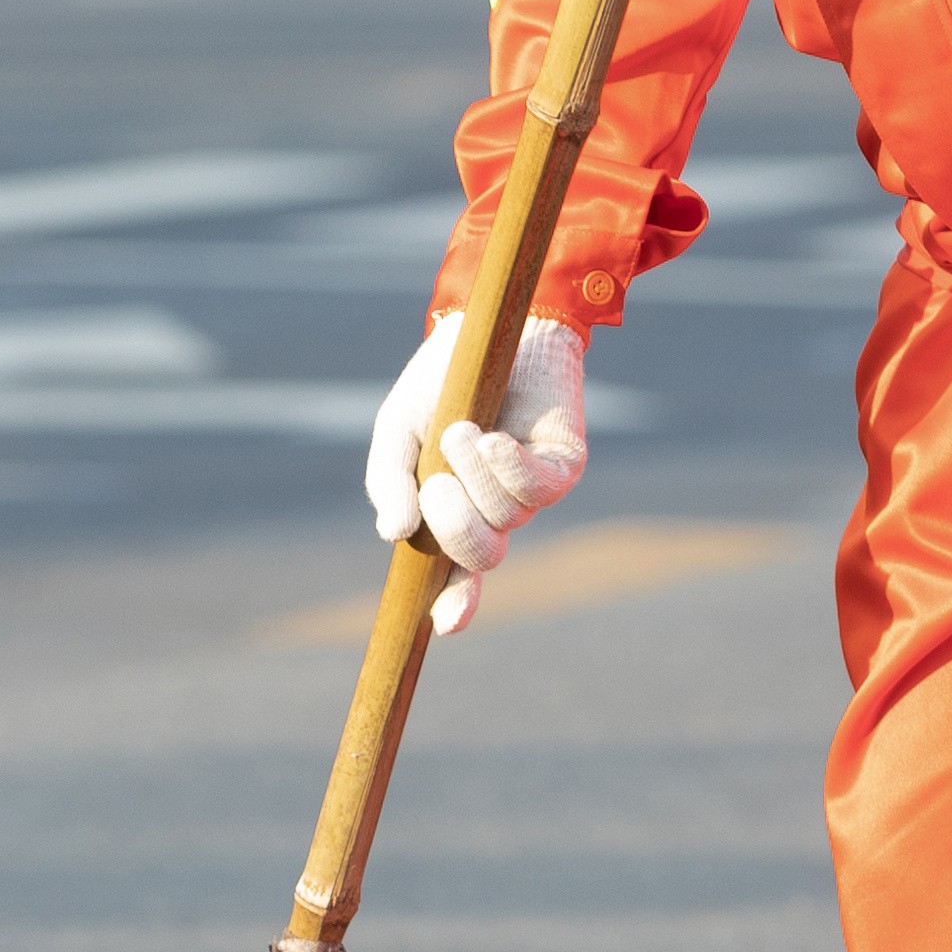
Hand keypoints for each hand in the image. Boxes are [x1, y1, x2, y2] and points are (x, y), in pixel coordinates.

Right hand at [358, 310, 590, 638]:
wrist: (484, 327)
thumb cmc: (441, 382)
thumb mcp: (397, 430)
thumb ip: (389, 480)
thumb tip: (395, 534)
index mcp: (456, 511)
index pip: (459, 574)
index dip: (456, 604)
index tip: (443, 624)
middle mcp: (498, 509)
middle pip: (481, 555)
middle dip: (454, 525)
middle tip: (435, 480)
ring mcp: (532, 489)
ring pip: (506, 518)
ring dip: (474, 478)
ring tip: (459, 428)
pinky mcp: (562, 462)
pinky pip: (539, 490)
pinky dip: (508, 470)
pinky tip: (491, 441)